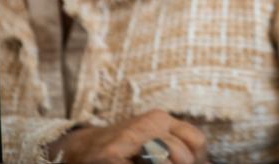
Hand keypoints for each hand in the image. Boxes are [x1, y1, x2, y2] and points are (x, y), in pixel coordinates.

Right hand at [47, 109, 207, 163]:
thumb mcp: (152, 141)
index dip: (198, 160)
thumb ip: (177, 149)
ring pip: (163, 160)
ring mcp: (128, 138)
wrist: (80, 149)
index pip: (195, 140)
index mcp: (160, 119)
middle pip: (182, 154)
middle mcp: (147, 124)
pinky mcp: (111, 155)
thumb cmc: (123, 151)